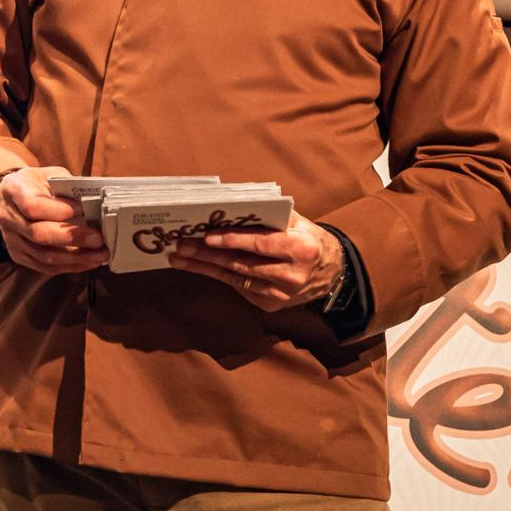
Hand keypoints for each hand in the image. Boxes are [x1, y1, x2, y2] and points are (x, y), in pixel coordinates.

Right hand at [0, 166, 107, 273]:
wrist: (12, 197)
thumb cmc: (35, 183)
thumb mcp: (49, 175)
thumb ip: (66, 188)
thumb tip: (92, 205)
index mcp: (14, 190)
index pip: (33, 206)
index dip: (59, 210)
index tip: (82, 209)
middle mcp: (8, 217)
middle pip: (38, 234)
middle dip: (72, 238)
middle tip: (98, 238)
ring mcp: (12, 240)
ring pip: (44, 256)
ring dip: (76, 257)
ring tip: (100, 253)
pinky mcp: (19, 256)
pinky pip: (46, 267)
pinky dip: (70, 266)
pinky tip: (88, 261)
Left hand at [167, 211, 341, 310]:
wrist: (331, 272)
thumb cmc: (307, 238)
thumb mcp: (296, 221)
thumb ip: (268, 214)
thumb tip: (229, 205)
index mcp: (301, 249)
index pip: (260, 244)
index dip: (232, 241)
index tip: (206, 236)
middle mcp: (292, 276)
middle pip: (242, 264)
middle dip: (207, 255)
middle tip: (181, 246)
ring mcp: (281, 295)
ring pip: (236, 279)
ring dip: (205, 267)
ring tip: (179, 257)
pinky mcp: (271, 305)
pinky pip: (239, 288)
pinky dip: (218, 275)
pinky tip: (198, 266)